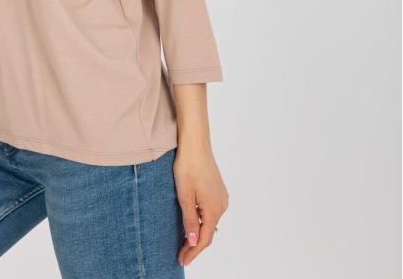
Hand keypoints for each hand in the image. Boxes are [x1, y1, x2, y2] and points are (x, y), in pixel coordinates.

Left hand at [173, 141, 228, 266]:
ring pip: (209, 221)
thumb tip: (194, 242)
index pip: (205, 238)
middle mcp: (222, 204)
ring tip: (184, 242)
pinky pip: (210, 211)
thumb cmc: (188, 166)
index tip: (183, 260)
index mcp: (214, 208)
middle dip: (195, 244)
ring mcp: (221, 196)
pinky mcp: (218, 189)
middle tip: (181, 255)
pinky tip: (192, 222)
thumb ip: (189, 220)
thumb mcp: (184, 196)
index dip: (193, 251)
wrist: (196, 143)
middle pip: (208, 231)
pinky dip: (201, 220)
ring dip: (198, 232)